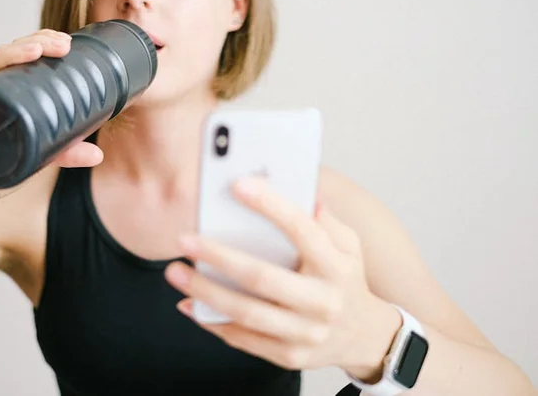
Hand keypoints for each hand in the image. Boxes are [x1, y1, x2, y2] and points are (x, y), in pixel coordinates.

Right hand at [0, 29, 103, 220]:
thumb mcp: (39, 156)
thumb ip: (66, 153)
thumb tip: (98, 154)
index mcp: (8, 90)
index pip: (24, 55)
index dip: (43, 42)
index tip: (66, 42)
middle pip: (8, 53)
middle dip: (35, 42)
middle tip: (61, 45)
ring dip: (11, 54)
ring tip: (34, 51)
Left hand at [165, 176, 400, 380]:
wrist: (364, 336)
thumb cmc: (345, 279)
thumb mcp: (348, 245)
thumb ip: (324, 220)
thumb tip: (302, 192)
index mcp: (336, 266)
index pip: (302, 230)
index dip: (270, 206)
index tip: (238, 185)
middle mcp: (323, 302)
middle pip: (263, 279)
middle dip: (219, 258)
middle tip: (185, 240)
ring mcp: (306, 334)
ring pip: (247, 313)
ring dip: (205, 293)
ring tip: (176, 272)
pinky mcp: (289, 356)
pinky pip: (243, 339)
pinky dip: (212, 321)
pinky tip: (189, 303)